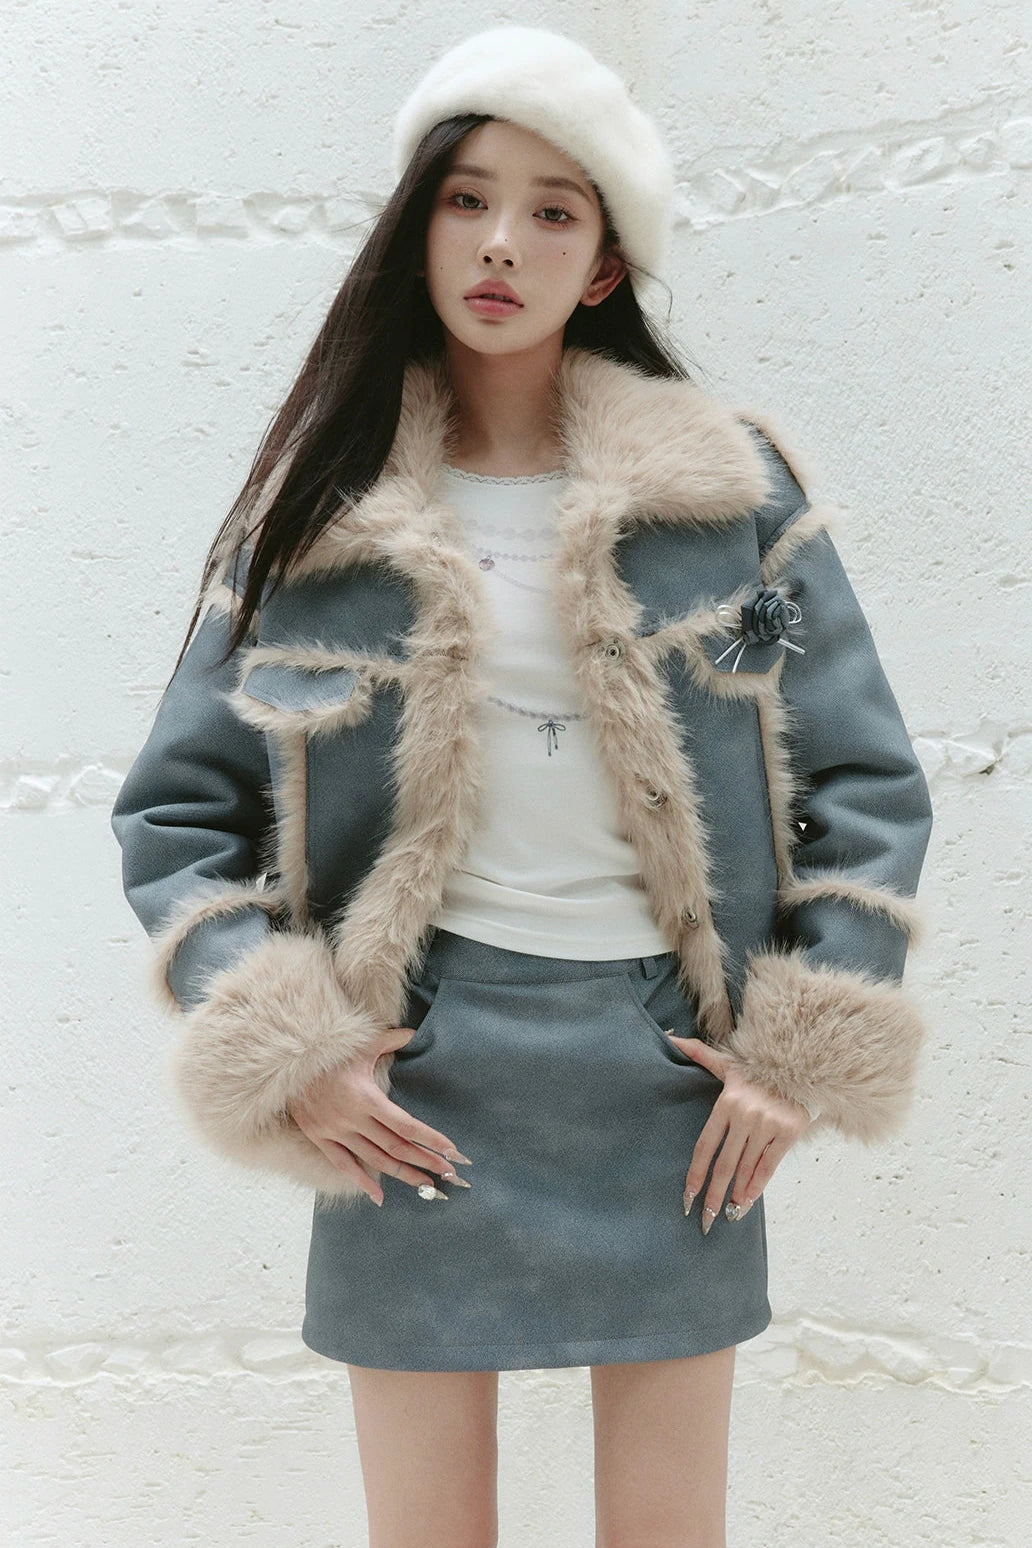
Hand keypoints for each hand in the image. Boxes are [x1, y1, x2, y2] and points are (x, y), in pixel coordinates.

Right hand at [287, 1024, 470, 1206]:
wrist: (285, 1064)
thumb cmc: (328, 1053)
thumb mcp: (361, 1044)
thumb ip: (390, 1040)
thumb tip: (412, 1033)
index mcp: (366, 1097)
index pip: (405, 1125)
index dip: (430, 1140)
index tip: (451, 1151)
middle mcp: (353, 1119)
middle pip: (396, 1146)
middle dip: (425, 1161)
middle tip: (448, 1174)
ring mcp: (336, 1132)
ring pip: (375, 1160)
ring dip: (402, 1174)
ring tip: (426, 1186)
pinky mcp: (321, 1139)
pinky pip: (344, 1166)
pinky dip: (363, 1182)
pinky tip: (380, 1196)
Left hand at [665, 1034, 811, 1232]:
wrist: (803, 1067)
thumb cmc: (760, 1070)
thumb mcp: (728, 1063)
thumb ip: (699, 1055)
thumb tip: (668, 1038)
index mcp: (726, 1102)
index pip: (705, 1146)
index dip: (695, 1174)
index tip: (686, 1197)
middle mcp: (745, 1115)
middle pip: (724, 1164)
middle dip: (712, 1195)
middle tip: (703, 1220)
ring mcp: (767, 1125)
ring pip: (746, 1168)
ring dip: (734, 1195)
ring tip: (724, 1215)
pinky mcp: (788, 1133)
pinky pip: (768, 1167)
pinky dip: (756, 1188)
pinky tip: (746, 1204)